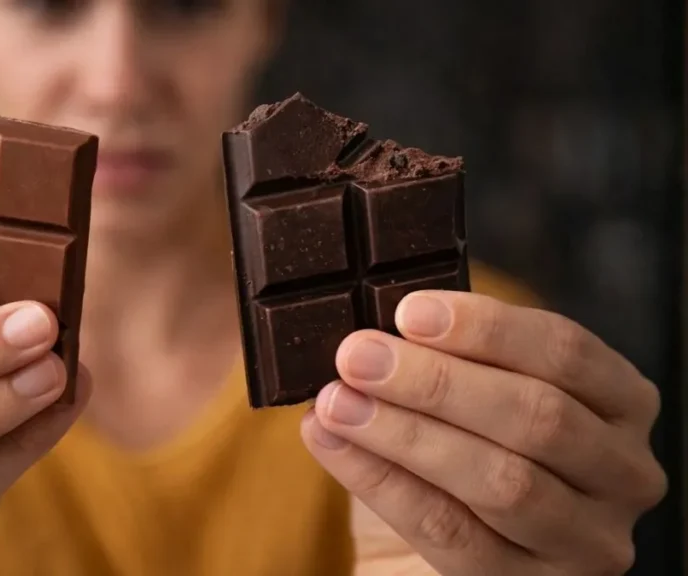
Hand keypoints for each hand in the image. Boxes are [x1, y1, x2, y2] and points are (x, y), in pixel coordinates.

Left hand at [301, 291, 665, 574]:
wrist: (444, 544)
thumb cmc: (468, 449)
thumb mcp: (477, 397)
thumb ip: (451, 360)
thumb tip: (375, 332)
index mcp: (621, 403)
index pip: (565, 352)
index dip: (486, 328)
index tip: (409, 312)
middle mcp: (623, 473)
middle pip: (537, 416)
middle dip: (435, 382)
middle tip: (358, 356)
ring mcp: (585, 539)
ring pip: (500, 480)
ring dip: (406, 433)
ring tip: (337, 402)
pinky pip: (448, 530)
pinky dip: (380, 480)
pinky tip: (332, 443)